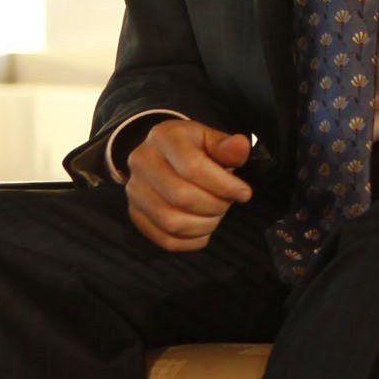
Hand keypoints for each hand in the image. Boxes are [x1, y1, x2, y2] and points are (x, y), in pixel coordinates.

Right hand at [127, 118, 254, 252]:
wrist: (163, 154)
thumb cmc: (192, 147)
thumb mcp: (210, 138)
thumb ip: (226, 145)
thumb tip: (240, 146)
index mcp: (164, 137)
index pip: (192, 167)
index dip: (224, 185)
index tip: (243, 193)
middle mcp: (142, 162)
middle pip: (182, 197)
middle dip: (215, 206)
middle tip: (228, 202)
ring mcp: (135, 190)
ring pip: (172, 222)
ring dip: (204, 225)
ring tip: (216, 214)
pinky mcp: (136, 214)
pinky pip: (166, 239)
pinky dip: (192, 240)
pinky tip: (204, 228)